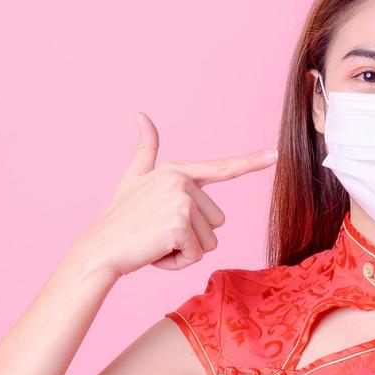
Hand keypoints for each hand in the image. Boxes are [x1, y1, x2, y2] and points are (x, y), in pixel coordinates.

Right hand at [69, 111, 276, 277]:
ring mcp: (181, 201)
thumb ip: (145, 149)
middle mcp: (182, 181)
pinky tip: (156, 252)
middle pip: (217, 221)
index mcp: (177, 171)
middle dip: (192, 236)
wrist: (100, 248)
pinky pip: (197, 254)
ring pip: (209, 240)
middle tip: (159, 232)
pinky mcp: (180, 224)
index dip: (251, 162)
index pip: (221, 168)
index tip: (274, 155)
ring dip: (185, 250)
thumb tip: (140, 112)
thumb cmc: (120, 218)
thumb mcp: (133, 178)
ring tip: (156, 241)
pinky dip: (178, 262)